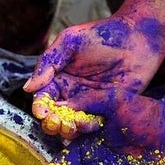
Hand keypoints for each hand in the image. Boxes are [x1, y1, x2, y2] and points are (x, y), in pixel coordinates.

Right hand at [24, 13, 164, 139]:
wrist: (137, 38)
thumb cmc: (101, 35)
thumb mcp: (69, 43)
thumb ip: (48, 63)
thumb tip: (28, 87)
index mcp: (58, 79)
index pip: (43, 98)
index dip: (40, 106)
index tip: (41, 111)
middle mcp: (70, 95)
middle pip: (55, 116)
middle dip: (52, 122)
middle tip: (54, 122)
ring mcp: (88, 104)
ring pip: (72, 124)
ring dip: (67, 129)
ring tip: (69, 126)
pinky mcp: (105, 110)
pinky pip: (93, 124)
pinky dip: (87, 128)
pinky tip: (85, 125)